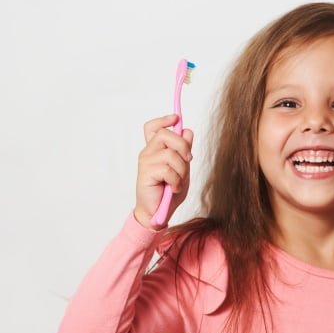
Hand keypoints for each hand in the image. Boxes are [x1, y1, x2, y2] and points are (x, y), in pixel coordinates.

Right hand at [134, 114, 193, 230]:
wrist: (157, 213)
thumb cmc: (168, 193)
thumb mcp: (182, 169)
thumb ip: (184, 152)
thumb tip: (188, 131)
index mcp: (155, 150)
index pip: (153, 127)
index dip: (163, 120)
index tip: (176, 118)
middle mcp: (148, 152)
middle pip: (166, 134)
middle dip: (183, 146)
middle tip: (188, 161)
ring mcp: (145, 162)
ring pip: (171, 154)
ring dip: (181, 170)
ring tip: (178, 182)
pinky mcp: (145, 173)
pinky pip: (168, 169)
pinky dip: (176, 181)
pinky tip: (173, 188)